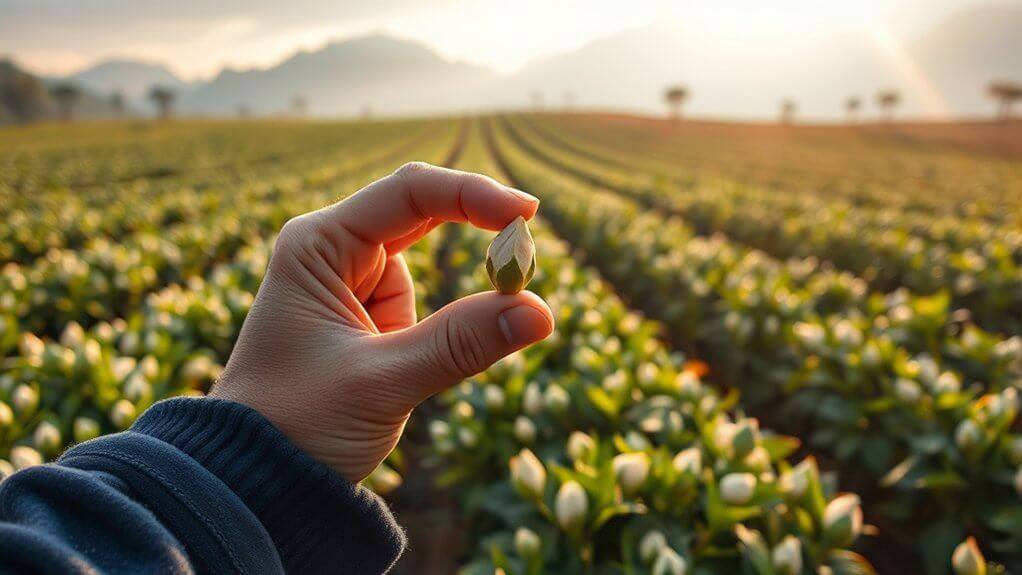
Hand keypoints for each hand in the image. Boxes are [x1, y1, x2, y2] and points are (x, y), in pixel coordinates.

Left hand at [211, 162, 553, 480]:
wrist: (254, 478)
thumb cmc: (296, 425)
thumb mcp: (382, 382)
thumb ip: (461, 343)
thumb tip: (540, 312)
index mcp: (318, 245)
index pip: (410, 193)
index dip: (474, 195)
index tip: (528, 217)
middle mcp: (332, 251)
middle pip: (422, 214)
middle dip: (477, 239)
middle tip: (526, 265)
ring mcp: (349, 283)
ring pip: (427, 267)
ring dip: (444, 305)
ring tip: (399, 364)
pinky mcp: (365, 317)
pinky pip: (421, 306)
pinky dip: (438, 327)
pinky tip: (399, 368)